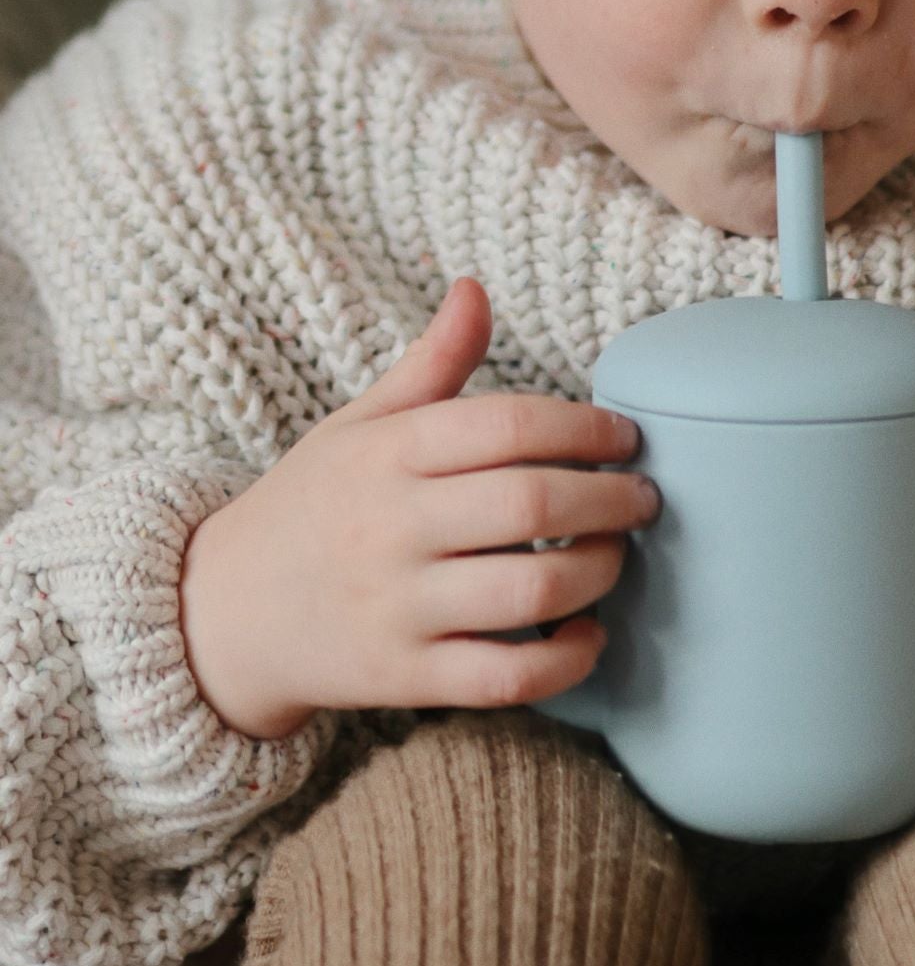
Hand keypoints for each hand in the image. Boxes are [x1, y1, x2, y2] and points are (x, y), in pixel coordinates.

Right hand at [177, 277, 662, 739]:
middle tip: (645, 498)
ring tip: (617, 554)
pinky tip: (588, 634)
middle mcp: (392, 527)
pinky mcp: (403, 678)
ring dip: (600, 572)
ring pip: (531, 590)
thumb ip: (431, 363)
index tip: (626, 437)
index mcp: (389, 454)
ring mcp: (397, 608)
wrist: (219, 614)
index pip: (508, 424)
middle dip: (612, 498)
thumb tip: (475, 287)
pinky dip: (566, 661)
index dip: (586, 426)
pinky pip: (505, 676)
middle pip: (532, 503)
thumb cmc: (314, 504)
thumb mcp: (359, 424)